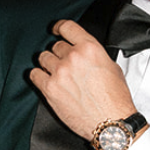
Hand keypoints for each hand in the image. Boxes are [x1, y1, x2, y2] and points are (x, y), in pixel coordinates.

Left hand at [28, 19, 134, 139]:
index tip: (55, 30)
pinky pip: (34, 74)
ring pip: (43, 58)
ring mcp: (60, 72)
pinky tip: (45, 81)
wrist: (110, 122)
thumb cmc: (115, 99)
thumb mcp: (112, 67)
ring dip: (48, 65)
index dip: (58, 27)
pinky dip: (38, 76)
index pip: (67, 27)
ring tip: (57, 74)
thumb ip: (95, 54)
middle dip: (59, 54)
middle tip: (66, 66)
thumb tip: (85, 52)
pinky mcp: (50, 88)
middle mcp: (73, 57)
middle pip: (55, 46)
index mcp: (90, 48)